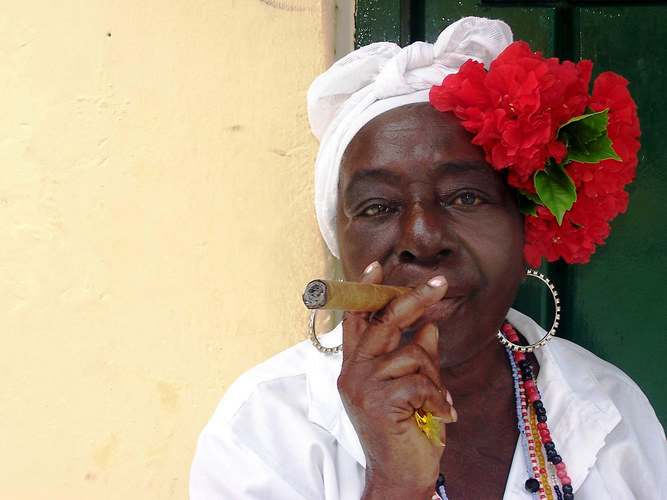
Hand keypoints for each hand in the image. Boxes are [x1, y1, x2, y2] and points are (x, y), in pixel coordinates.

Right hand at [337, 261, 456, 499]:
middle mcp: (353, 371)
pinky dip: (439, 398)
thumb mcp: (414, 387)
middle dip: (414, 299)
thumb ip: (416, 354)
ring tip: (438, 401)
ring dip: (435, 376)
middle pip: (385, 321)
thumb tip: (429, 324)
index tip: (376, 266)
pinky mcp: (377, 401)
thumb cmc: (407, 430)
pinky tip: (444, 415)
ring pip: (411, 353)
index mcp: (357, 365)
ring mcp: (362, 386)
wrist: (400, 476)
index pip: (357, 320)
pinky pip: (420, 381)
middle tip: (440, 283)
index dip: (366, 291)